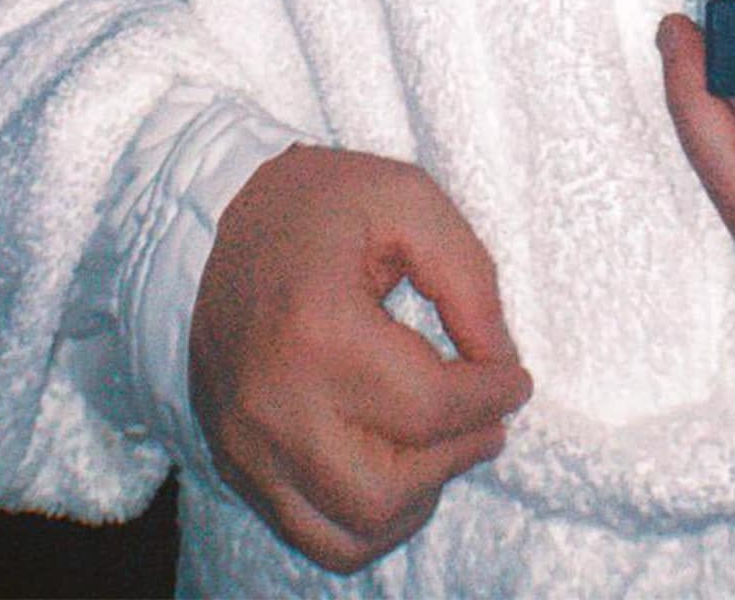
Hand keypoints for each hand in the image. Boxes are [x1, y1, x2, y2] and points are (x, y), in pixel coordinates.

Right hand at [189, 145, 533, 572]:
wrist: (219, 221)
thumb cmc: (321, 204)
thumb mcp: (408, 200)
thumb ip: (468, 277)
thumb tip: (498, 359)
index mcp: (315, 329)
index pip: (428, 406)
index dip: (492, 397)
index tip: (514, 378)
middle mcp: (272, 404)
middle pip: (387, 489)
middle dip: (458, 456)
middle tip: (487, 417)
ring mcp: (247, 444)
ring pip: (351, 530)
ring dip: (418, 497)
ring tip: (444, 443)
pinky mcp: (237, 464)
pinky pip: (313, 534)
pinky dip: (369, 522)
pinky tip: (399, 469)